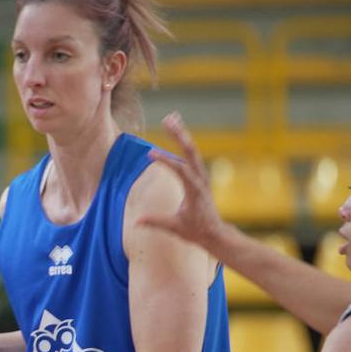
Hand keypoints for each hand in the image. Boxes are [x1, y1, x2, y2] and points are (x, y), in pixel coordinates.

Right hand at [141, 112, 225, 247]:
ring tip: (169, 119)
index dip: (165, 161)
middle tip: (166, 121)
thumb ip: (156, 222)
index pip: (180, 171)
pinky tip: (175, 131)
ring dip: (181, 134)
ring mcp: (201, 176)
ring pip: (191, 150)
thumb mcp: (175, 227)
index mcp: (195, 190)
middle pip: (190, 152)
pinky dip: (183, 142)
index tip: (150, 154)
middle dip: (178, 136)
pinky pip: (191, 155)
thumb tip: (136, 222)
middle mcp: (200, 179)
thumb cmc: (195, 230)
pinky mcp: (199, 175)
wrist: (214, 232)